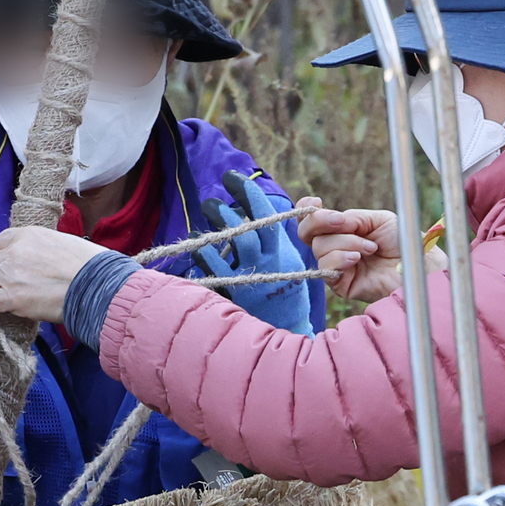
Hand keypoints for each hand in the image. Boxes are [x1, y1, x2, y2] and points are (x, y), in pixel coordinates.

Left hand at [0, 225, 101, 323]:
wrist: (94, 284)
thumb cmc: (88, 266)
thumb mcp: (63, 243)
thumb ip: (44, 250)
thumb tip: (40, 263)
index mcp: (28, 234)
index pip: (0, 241)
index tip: (2, 265)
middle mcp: (14, 250)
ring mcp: (10, 274)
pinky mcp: (10, 298)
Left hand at [193, 170, 312, 335]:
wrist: (289, 329)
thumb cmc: (287, 288)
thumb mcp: (292, 258)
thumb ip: (283, 233)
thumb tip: (308, 201)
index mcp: (281, 252)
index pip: (266, 216)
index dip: (249, 193)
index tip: (232, 176)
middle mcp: (267, 264)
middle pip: (245, 231)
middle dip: (226, 212)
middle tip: (210, 201)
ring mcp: (250, 281)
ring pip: (230, 249)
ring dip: (215, 229)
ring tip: (202, 220)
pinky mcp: (235, 298)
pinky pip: (216, 275)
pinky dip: (204, 261)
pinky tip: (196, 250)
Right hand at [297, 202, 403, 303]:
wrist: (417, 267)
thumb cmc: (403, 242)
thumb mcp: (377, 219)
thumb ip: (352, 218)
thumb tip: (334, 221)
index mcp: (342, 230)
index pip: (312, 219)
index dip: (307, 209)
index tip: (317, 202)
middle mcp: (335, 247)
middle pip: (306, 232)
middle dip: (319, 221)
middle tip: (341, 222)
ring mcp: (337, 266)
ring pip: (319, 248)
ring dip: (346, 243)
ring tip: (370, 248)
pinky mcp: (340, 285)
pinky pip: (326, 268)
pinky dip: (340, 259)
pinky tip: (356, 259)